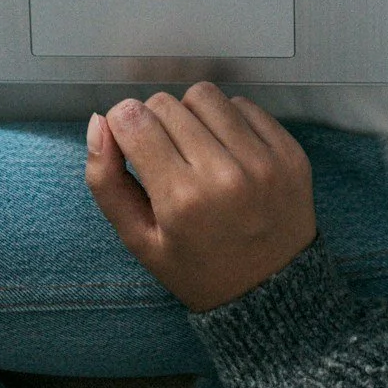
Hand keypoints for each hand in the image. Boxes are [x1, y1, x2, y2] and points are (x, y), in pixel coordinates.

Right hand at [84, 82, 316, 311]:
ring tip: (195, 149)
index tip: (129, 144)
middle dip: (153, 123)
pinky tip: (226, 152)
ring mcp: (263, 160)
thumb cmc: (198, 269)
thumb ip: (106, 182)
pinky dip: (227, 120)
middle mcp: (225, 174)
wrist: (271, 291)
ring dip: (190, 115)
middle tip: (164, 158)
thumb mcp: (141, 240)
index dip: (121, 125)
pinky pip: (243, 105)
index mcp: (182, 199)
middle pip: (165, 104)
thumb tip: (98, 122)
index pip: (133, 119)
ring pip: (204, 96)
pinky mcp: (289, 151)